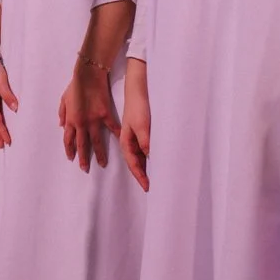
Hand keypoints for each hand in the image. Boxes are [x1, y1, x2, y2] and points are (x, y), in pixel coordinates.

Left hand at [60, 57, 116, 171]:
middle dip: (83, 158)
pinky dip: (116, 135)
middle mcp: (81, 124)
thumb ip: (62, 113)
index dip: (69, 150)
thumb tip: (61, 125)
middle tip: (84, 169)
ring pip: (96, 141)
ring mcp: (94, 120)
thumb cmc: (75, 86)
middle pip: (82, 145)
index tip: (71, 158)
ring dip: (99, 154)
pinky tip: (120, 143)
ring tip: (102, 164)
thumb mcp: (64, 99)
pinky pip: (112, 128)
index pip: (68, 139)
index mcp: (70, 120)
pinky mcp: (105, 115)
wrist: (88, 76)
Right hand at [118, 59, 150, 190]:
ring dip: (144, 168)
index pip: (133, 164)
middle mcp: (128, 142)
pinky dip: (147, 158)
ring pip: (138, 157)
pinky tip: (152, 161)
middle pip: (134, 163)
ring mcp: (133, 138)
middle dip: (141, 175)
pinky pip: (142, 150)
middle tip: (150, 187)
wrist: (137, 91)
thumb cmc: (139, 108)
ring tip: (152, 178)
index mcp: (126, 142)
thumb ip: (145, 142)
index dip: (140, 176)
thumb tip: (148, 157)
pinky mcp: (139, 133)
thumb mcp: (143, 125)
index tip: (147, 187)